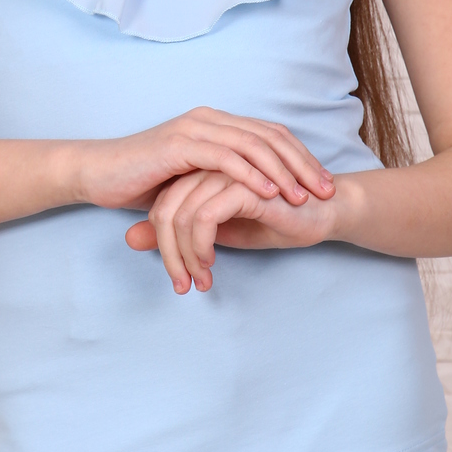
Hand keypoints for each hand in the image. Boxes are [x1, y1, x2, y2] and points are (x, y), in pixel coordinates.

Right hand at [76, 107, 334, 220]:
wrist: (98, 173)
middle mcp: (209, 119)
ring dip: (283, 171)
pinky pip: (225, 157)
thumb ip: (220, 179)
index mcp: (215, 124)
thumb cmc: (142, 181)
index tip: (324, 184)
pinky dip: (252, 174)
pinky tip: (269, 192)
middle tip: (327, 191)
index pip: (270, 135)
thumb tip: (254, 196)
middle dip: (303, 164)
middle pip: (270, 137)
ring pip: (253, 145)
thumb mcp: (191, 180)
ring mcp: (194, 128)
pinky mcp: (179, 143)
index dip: (301, 158)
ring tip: (303, 196)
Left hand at [126, 167, 341, 293]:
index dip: (164, 245)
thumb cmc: (273, 221)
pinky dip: (202, 245)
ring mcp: (225, 173)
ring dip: (186, 256)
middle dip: (170, 254)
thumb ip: (173, 232)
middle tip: (183, 284)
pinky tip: (213, 263)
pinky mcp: (243, 185)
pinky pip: (205, 216)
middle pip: (165, 210)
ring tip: (201, 279)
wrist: (321, 215)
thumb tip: (130, 237)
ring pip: (181, 215)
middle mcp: (208, 167)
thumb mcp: (215, 234)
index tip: (180, 276)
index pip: (161, 205)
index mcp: (199, 171)